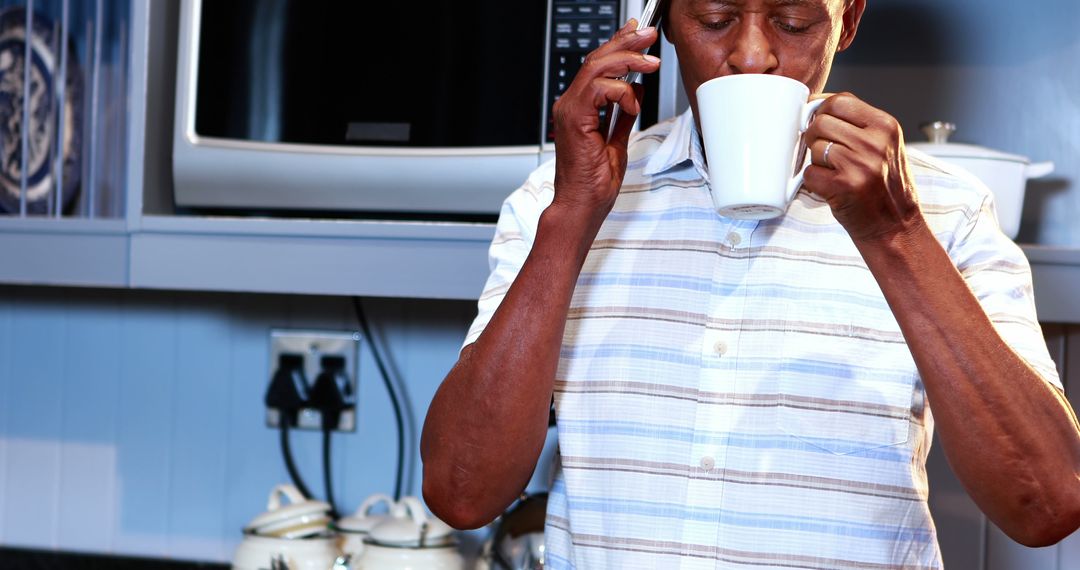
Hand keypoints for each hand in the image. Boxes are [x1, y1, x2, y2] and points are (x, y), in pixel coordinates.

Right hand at [550, 20, 659, 223]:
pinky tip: (634, 103)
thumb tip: (637, 93)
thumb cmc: (593, 184)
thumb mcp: (616, 142)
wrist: (581, 206)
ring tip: (651, 63)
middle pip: (596, 59)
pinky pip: (599, 89)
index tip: (639, 36)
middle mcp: (570, 105)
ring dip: (629, 60)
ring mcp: (570, 110)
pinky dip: (622, 91)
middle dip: (626, 43)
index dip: (619, 45)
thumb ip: (623, 116)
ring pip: (597, 67)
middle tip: (649, 35)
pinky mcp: (575, 119)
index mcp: (578, 109)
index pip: (597, 66)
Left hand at [802, 93, 924, 242]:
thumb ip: (857, 125)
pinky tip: (832, 188)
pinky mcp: (844, 186)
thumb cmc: (885, 185)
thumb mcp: (884, 145)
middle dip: (815, 137)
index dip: (821, 110)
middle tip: (825, 153)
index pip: (840, 101)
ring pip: (814, 147)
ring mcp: (859, 164)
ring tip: (835, 173)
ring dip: (817, 161)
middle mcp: (874, 142)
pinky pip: (810, 173)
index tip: (819, 122)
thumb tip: (816, 108)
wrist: (896, 226)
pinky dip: (814, 182)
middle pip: (821, 122)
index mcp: (885, 126)